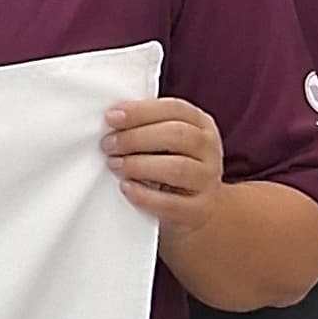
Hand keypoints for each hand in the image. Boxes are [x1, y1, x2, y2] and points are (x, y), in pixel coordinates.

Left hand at [103, 94, 221, 227]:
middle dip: (135, 138)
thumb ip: (147, 126)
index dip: (141, 111)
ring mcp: (207, 180)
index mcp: (201, 124)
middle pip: (177, 135)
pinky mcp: (199, 209)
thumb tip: (112, 119)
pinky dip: (144, 195)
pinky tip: (126, 187)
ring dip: (139, 165)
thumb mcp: (167, 141)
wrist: (199, 208)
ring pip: (177, 168)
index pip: (175, 109)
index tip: (111, 117)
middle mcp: (209, 150)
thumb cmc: (172, 165)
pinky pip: (171, 203)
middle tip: (108, 145)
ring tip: (114, 164)